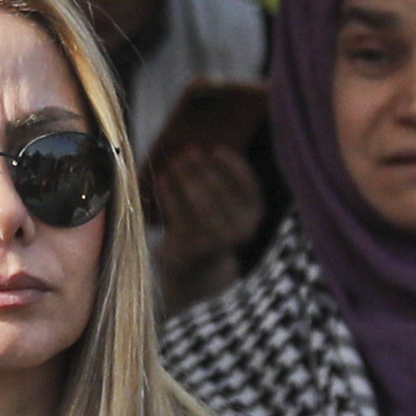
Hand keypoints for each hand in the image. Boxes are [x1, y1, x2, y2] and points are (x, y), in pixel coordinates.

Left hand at [146, 125, 266, 292]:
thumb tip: (199, 147)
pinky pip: (179, 217)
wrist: (196, 268)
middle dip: (203, 169)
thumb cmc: (210, 223)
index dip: (233, 166)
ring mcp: (216, 243)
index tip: (216, 148)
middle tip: (188, 151)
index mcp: (254, 215)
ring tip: (174, 161)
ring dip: (186, 179)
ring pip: (201, 206)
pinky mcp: (191, 249)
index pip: (249, 186)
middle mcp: (240, 231)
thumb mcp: (225, 204)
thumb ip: (221, 180)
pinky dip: (169, 195)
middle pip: (221, 195)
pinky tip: (161, 178)